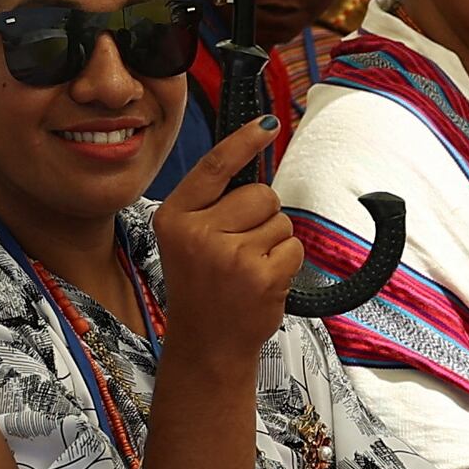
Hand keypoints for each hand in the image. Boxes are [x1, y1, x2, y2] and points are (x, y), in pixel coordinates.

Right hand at [147, 118, 305, 370]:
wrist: (207, 345)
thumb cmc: (203, 287)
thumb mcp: (188, 239)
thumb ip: (212, 204)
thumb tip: (255, 159)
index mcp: (175, 216)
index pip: (214, 166)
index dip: (244, 141)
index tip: (268, 123)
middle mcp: (197, 233)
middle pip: (260, 193)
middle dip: (263, 217)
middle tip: (241, 249)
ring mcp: (229, 256)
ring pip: (280, 221)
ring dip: (275, 243)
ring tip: (249, 269)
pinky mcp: (259, 276)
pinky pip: (293, 248)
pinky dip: (286, 264)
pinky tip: (262, 283)